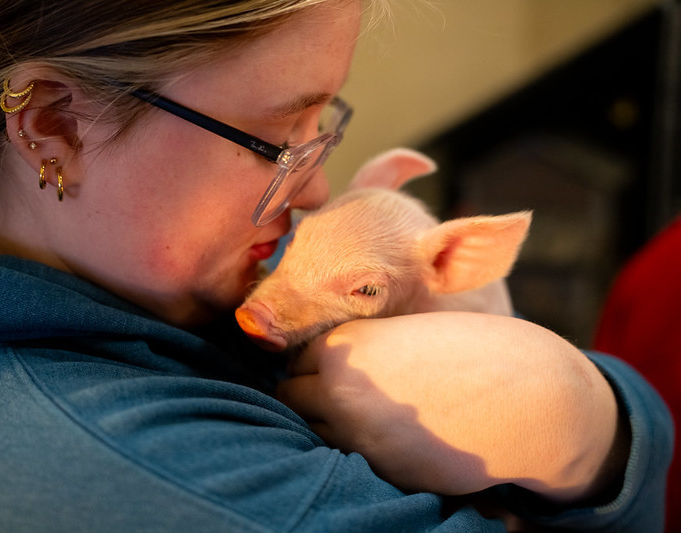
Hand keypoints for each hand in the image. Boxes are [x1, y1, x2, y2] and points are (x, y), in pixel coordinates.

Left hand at [277, 312, 624, 500]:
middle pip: (292, 397)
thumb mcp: (406, 333)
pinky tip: (388, 437)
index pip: (297, 360)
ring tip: (366, 416)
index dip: (316, 365)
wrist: (526, 394)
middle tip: (343, 395)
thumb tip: (326, 366)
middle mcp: (341, 391)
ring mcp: (359, 435)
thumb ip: (364, 349)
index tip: (332, 368)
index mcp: (346, 347)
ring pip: (314, 433)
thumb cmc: (471, 350)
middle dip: (311, 396)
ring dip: (328, 425)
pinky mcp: (382, 469)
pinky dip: (357, 450)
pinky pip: (348, 459)